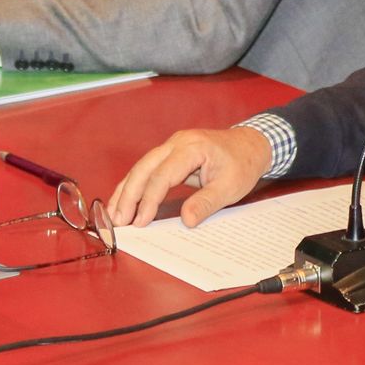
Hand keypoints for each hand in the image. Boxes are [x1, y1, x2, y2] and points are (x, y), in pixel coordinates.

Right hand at [107, 127, 272, 228]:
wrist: (251, 145)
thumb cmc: (242, 164)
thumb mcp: (230, 187)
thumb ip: (206, 203)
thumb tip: (185, 221)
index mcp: (192, 147)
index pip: (162, 175)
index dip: (149, 200)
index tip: (141, 222)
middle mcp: (177, 142)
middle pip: (144, 168)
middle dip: (129, 196)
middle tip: (118, 221)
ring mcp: (172, 146)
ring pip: (141, 167)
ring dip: (126, 191)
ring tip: (113, 214)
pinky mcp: (170, 153)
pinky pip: (147, 168)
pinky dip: (134, 185)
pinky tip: (124, 200)